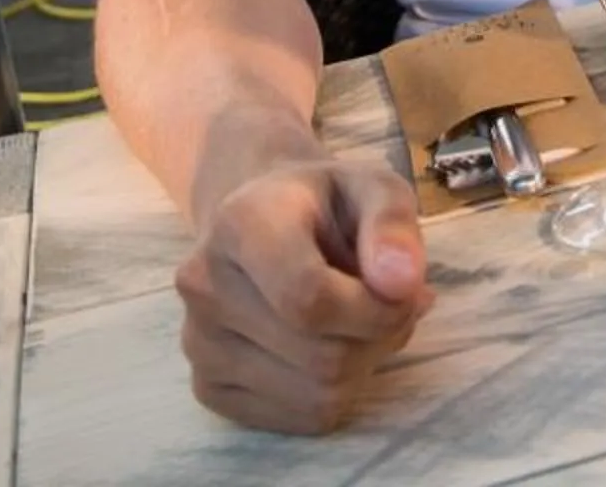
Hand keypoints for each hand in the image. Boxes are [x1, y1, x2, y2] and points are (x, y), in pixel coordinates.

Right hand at [176, 156, 431, 434]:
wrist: (265, 219)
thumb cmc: (327, 205)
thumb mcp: (373, 187)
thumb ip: (392, 224)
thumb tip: (403, 283)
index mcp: (240, 223)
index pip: (309, 299)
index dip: (375, 310)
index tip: (407, 290)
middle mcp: (203, 284)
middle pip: (321, 357)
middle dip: (378, 337)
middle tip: (390, 304)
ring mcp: (198, 341)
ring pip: (316, 395)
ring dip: (363, 366)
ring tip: (359, 321)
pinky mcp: (207, 387)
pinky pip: (300, 419)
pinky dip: (336, 393)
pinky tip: (330, 346)